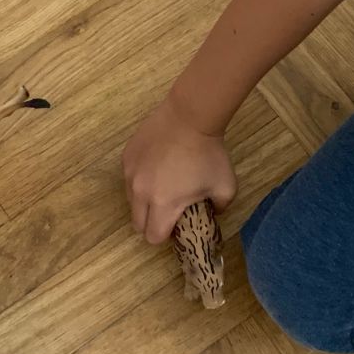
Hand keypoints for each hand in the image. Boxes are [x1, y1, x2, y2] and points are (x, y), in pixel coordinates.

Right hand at [123, 95, 235, 243]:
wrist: (190, 116)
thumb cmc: (209, 153)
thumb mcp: (226, 186)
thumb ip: (219, 208)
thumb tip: (212, 213)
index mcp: (163, 204)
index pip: (153, 237)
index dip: (164, 236)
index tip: (176, 225)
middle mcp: (140, 192)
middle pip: (137, 224)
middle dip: (151, 223)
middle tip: (167, 209)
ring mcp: (130, 173)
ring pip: (131, 200)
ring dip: (144, 201)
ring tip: (162, 184)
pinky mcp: (127, 157)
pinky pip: (129, 178)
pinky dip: (140, 179)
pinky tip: (157, 166)